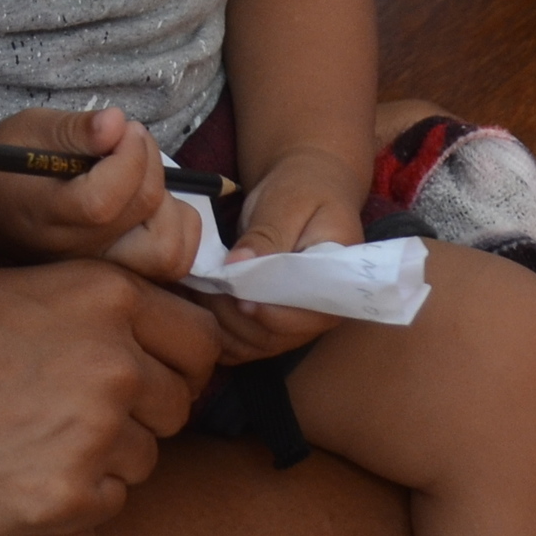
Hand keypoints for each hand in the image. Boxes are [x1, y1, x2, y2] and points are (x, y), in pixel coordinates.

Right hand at [0, 108, 198, 281]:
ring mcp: (104, 268)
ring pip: (170, 251)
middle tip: (129, 138)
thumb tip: (117, 122)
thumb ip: (75, 129)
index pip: (105, 200)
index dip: (128, 156)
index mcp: (50, 216)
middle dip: (149, 162)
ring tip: (141, 175)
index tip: (122, 127)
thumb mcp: (30, 130)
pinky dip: (177, 223)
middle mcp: (81, 252)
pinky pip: (174, 257)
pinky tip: (150, 198)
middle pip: (144, 214)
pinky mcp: (122, 270)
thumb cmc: (9, 164)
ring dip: (170, 201)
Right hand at [0, 261, 219, 535]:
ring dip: (107, 453)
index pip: (198, 336)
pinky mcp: (63, 501)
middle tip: (78, 410)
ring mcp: (94, 435)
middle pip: (183, 400)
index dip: (174, 357)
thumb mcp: (7, 284)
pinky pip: (109, 502)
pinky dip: (77, 495)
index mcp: (102, 294)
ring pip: (147, 455)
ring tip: (34, 437)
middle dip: (145, 407)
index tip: (147, 370)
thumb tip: (134, 329)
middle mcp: (114, 361)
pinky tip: (20, 470)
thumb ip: (80, 306)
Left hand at [199, 151, 369, 363]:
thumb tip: (237, 267)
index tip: (238, 297)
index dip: (270, 312)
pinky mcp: (271, 325)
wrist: (306, 190)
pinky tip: (200, 301)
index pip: (306, 315)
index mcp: (337, 284)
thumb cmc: (302, 191)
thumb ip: (267, 235)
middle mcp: (319, 313)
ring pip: (253, 345)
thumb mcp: (287, 202)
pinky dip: (216, 330)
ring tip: (198, 287)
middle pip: (274, 335)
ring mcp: (294, 325)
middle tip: (205, 284)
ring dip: (220, 323)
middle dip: (235, 315)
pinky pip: (242, 345)